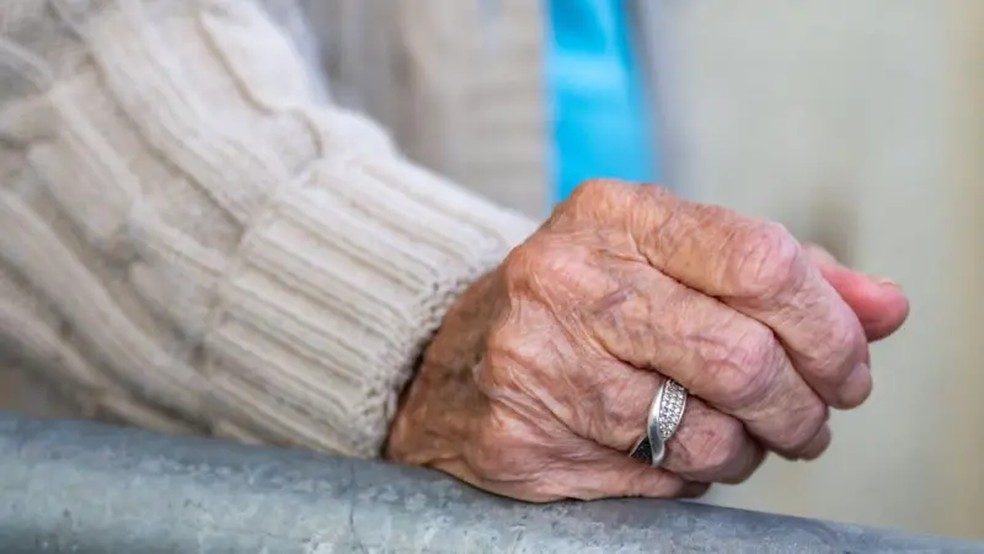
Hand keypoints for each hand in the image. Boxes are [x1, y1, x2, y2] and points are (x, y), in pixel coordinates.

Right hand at [386, 181, 907, 501]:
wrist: (450, 358)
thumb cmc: (583, 305)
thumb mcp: (672, 262)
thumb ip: (781, 277)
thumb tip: (886, 308)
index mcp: (614, 215)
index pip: (762, 261)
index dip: (830, 327)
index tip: (847, 367)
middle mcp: (566, 277)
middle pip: (744, 358)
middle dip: (803, 408)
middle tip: (808, 422)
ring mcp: (535, 358)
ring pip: (705, 434)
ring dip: (747, 450)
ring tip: (735, 437)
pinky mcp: (519, 435)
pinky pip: (654, 479)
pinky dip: (688, 476)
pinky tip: (666, 449)